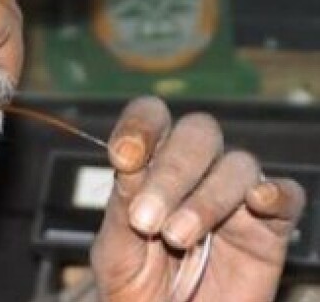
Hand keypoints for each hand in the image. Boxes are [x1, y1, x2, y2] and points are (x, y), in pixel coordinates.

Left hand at [90, 97, 305, 301]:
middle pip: (198, 134)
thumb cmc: (134, 288)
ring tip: (176, 238)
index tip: (123, 157)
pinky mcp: (269, 228)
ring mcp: (233, 197)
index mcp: (150, 165)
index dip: (140, 126)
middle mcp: (194, 171)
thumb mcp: (115, 251)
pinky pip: (287, 195)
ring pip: (237, 164)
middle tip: (145, 220)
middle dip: (171, 171)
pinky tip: (258, 202)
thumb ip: (121, 207)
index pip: (151, 118)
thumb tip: (131, 163)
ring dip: (205, 199)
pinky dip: (276, 193)